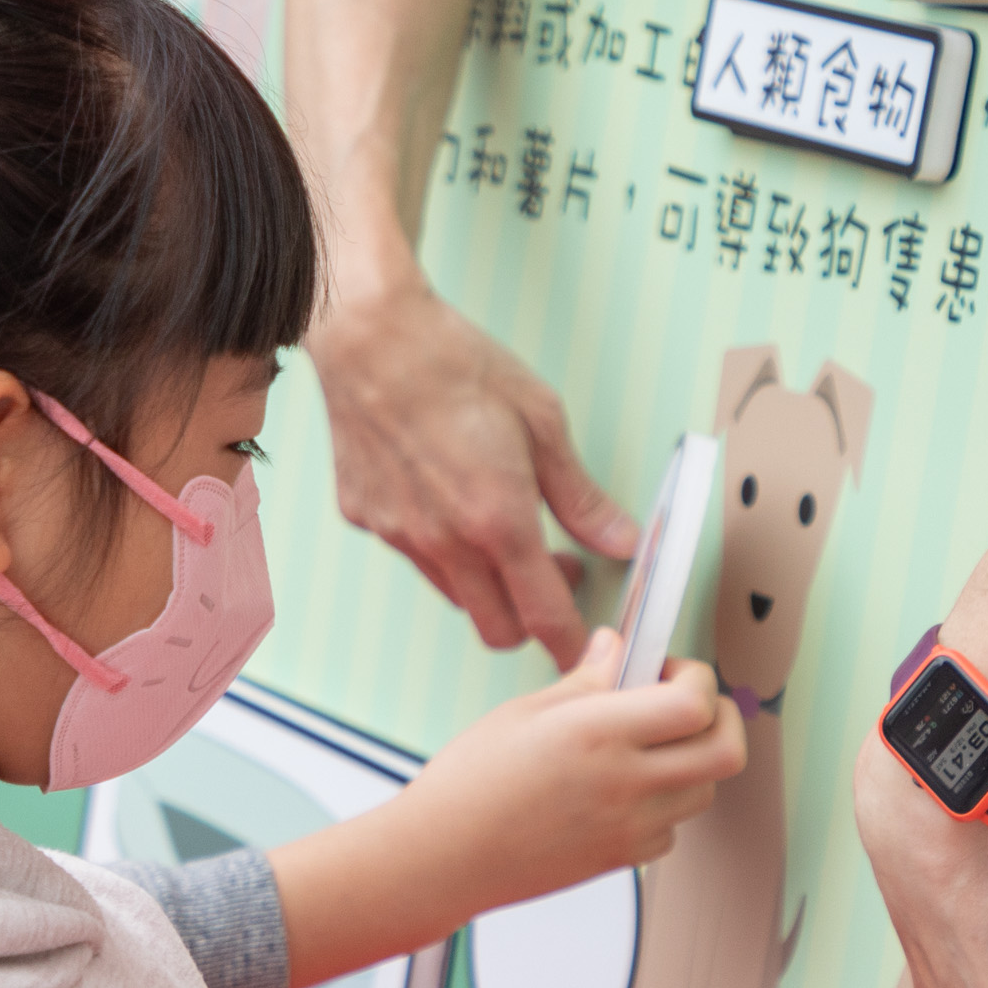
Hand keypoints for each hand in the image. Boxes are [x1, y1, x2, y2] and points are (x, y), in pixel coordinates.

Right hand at [306, 278, 639, 656]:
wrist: (371, 337)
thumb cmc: (456, 366)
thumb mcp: (542, 421)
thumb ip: (581, 496)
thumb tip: (621, 540)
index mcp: (497, 521)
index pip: (544, 618)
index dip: (572, 644)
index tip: (587, 650)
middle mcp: (444, 542)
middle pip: (496, 629)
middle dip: (531, 620)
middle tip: (554, 573)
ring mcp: (398, 536)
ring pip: (454, 596)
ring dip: (485, 585)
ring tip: (502, 530)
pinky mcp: (366, 519)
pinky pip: (411, 556)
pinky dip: (438, 547)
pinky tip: (445, 497)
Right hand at [409, 630, 746, 900]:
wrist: (445, 856)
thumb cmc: (470, 785)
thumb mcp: (525, 712)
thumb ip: (586, 680)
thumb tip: (615, 649)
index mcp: (598, 734)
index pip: (694, 703)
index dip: (695, 678)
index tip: (669, 670)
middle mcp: (625, 783)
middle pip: (726, 751)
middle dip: (720, 718)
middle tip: (687, 704)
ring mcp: (629, 827)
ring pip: (706, 789)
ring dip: (692, 760)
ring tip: (647, 746)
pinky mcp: (623, 858)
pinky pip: (673, 828)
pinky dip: (664, 803)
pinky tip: (622, 789)